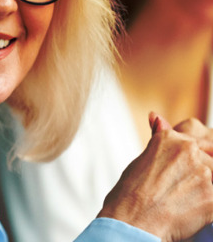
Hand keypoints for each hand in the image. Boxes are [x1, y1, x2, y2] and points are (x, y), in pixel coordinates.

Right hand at [98, 115, 212, 241]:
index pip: (196, 145)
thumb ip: (159, 140)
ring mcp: (202, 172)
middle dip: (199, 176)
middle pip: (209, 161)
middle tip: (180, 190)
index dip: (193, 162)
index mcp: (170, 138)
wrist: (132, 219)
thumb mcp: (143, 158)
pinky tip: (190, 211)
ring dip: (204, 190)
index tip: (183, 175)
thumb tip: (156, 117)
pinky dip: (207, 208)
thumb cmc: (131, 192)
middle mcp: (188, 150)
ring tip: (184, 202)